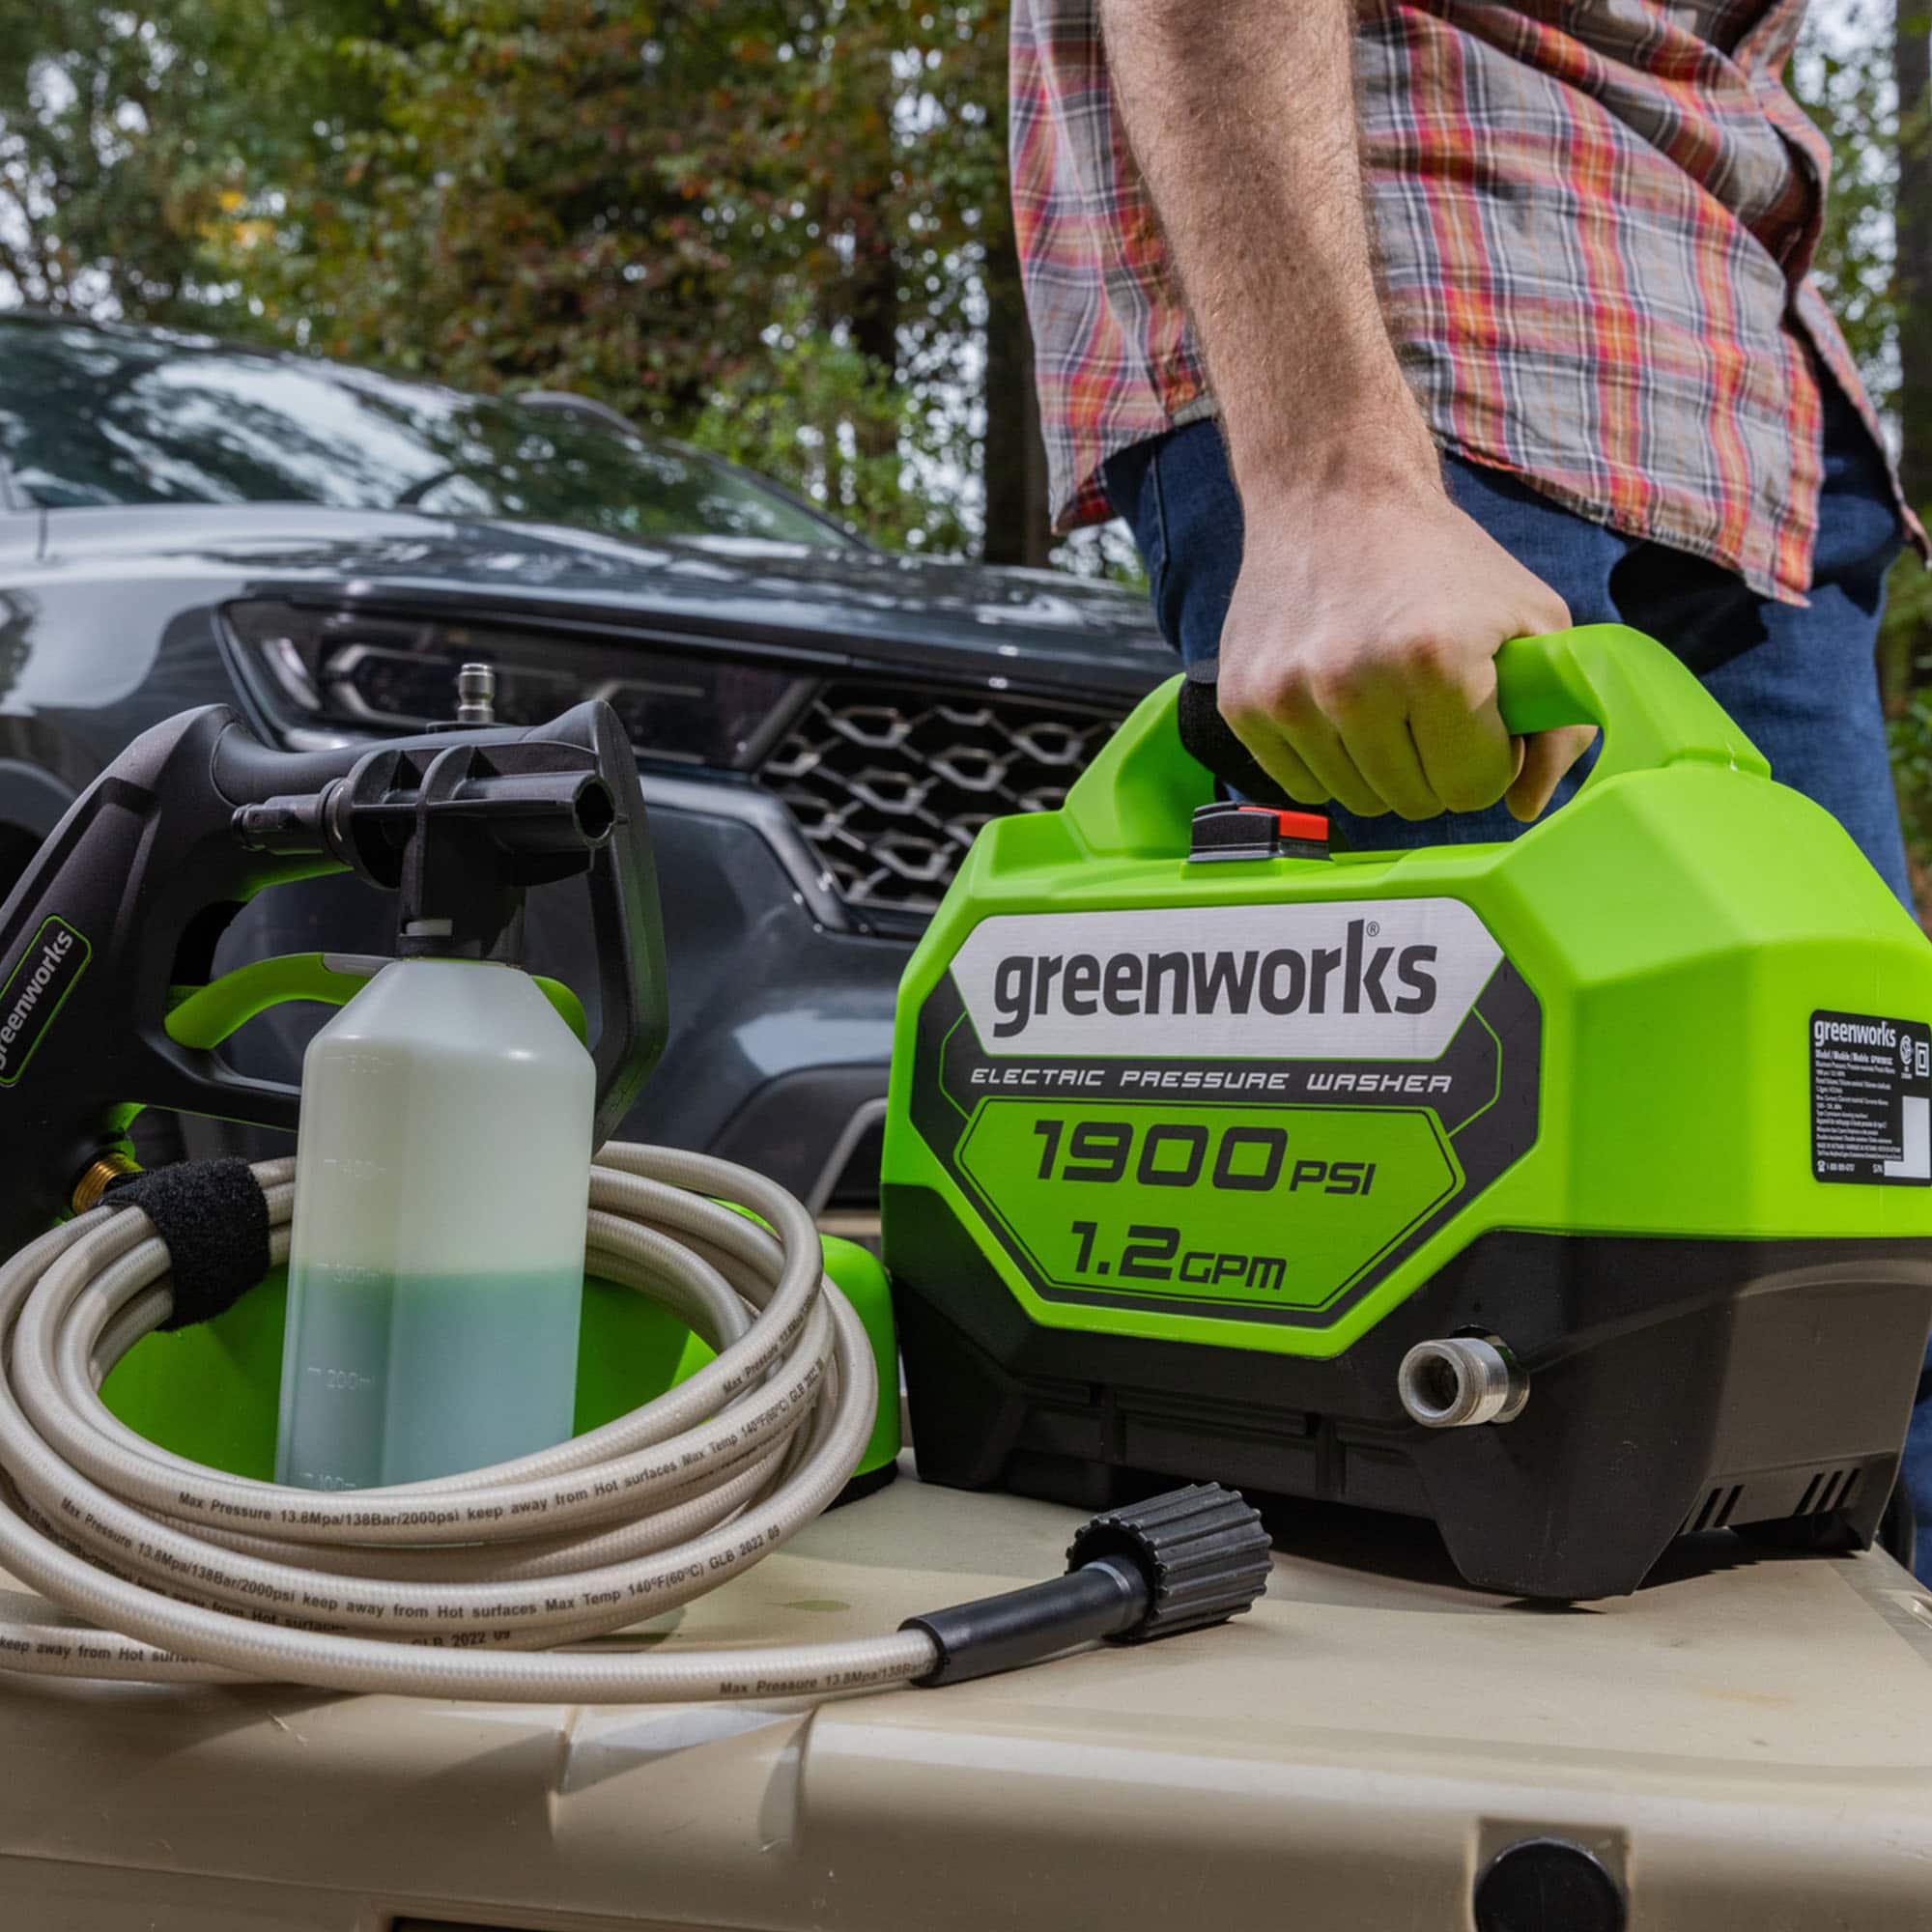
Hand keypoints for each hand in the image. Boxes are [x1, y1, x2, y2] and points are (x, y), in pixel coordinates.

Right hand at [1215, 477, 1598, 820]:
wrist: (1333, 498)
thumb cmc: (1443, 562)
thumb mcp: (1533, 618)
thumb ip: (1556, 722)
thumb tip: (1525, 807)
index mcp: (1436, 661)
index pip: (1474, 789)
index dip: (1488, 759)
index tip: (1478, 717)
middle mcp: (1353, 683)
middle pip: (1414, 803)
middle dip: (1436, 767)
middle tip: (1432, 708)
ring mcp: (1288, 697)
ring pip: (1356, 802)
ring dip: (1381, 768)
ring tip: (1385, 702)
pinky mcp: (1242, 704)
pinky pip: (1301, 787)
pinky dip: (1329, 763)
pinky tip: (1338, 708)